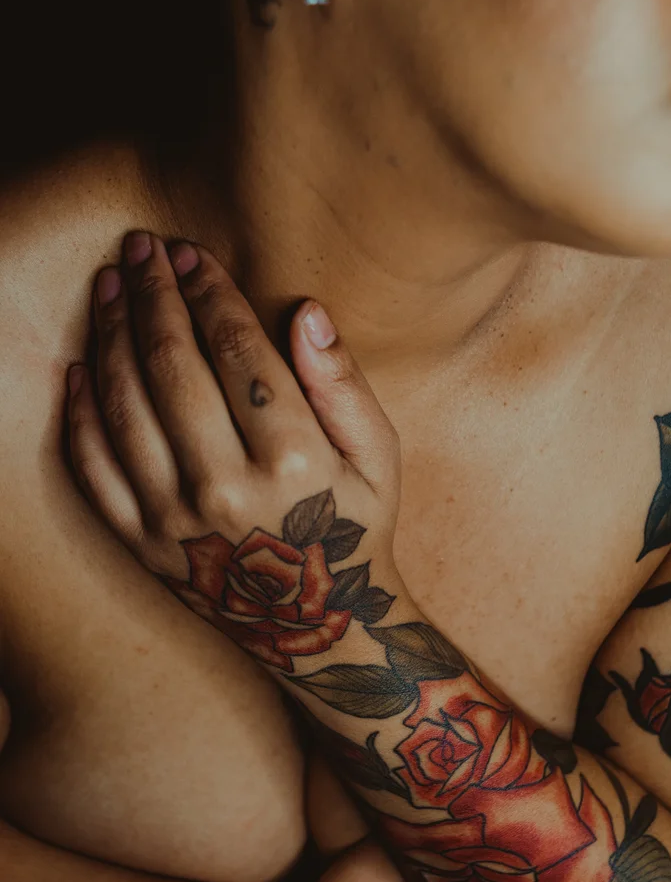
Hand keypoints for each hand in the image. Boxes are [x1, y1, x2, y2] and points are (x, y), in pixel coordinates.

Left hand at [67, 232, 407, 670]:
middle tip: (139, 250)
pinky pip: (94, 469)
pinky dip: (80, 413)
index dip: (209, 292)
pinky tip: (79, 366)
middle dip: (152, 295)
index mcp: (295, 458)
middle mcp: (227, 487)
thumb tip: (306, 311)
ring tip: (108, 288)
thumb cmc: (356, 530)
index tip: (190, 253)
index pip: (237, 350)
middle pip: (172, 366)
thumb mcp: (379, 456)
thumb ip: (343, 383)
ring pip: (124, 406)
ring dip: (109, 336)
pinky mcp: (141, 546)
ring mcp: (176, 521)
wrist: (317, 632)